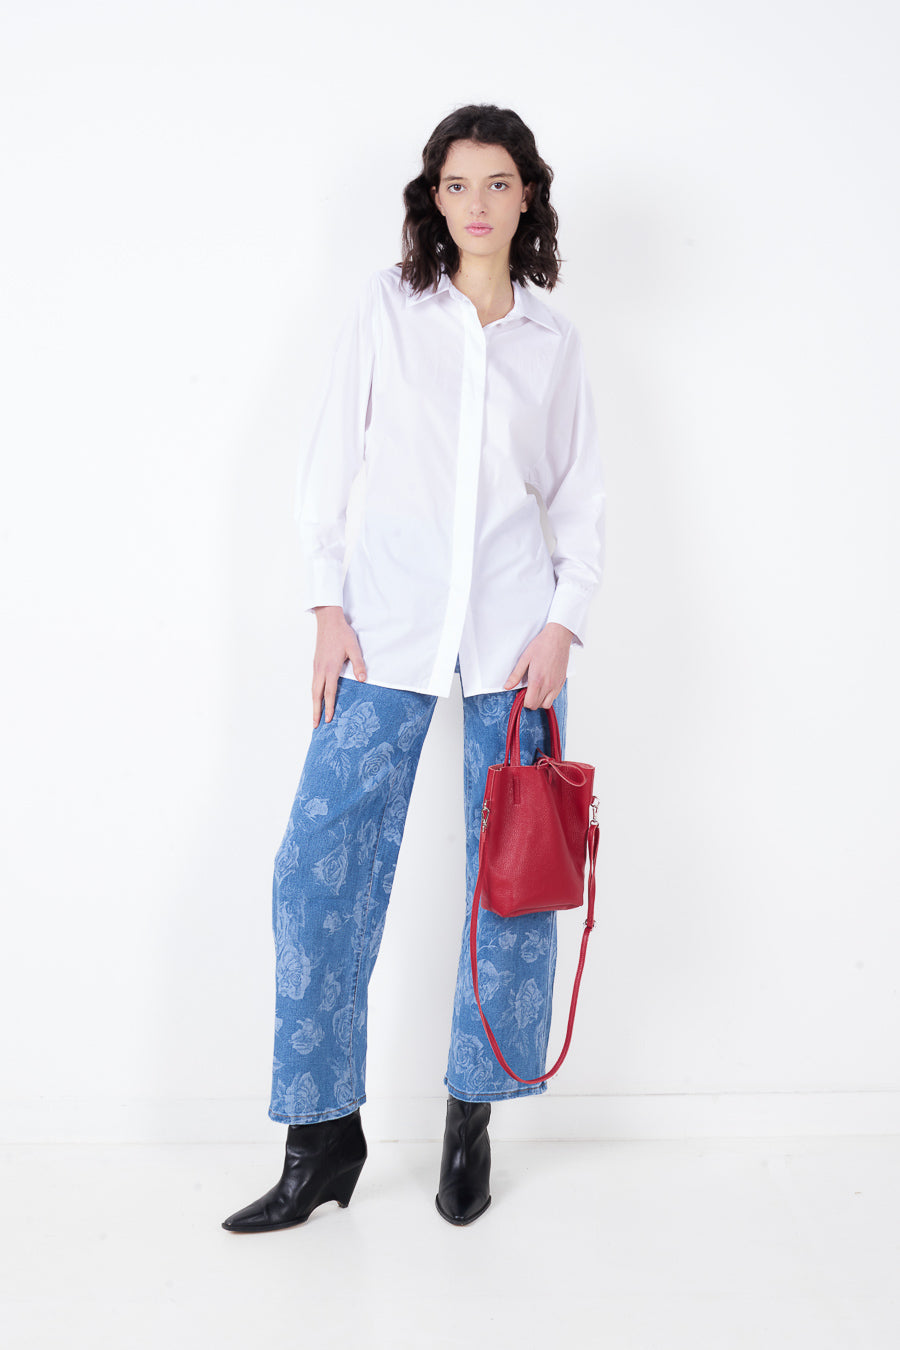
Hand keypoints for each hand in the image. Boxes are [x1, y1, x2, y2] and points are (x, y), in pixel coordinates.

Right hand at [311, 606, 366, 726]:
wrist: (328, 620)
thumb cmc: (342, 634)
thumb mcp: (354, 648)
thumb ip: (358, 665)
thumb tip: (363, 680)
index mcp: (330, 668)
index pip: (329, 692)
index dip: (329, 707)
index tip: (328, 719)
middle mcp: (321, 669)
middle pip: (316, 695)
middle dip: (315, 711)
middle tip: (315, 725)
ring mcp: (317, 666)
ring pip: (313, 689)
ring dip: (313, 703)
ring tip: (314, 714)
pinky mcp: (316, 662)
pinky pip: (313, 682)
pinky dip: (314, 693)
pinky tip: (317, 696)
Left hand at [504, 622, 573, 709]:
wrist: (558, 638)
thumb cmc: (541, 646)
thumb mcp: (524, 659)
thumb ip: (516, 675)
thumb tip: (507, 687)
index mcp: (537, 680)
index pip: (530, 703)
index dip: (523, 701)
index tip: (521, 693)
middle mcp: (548, 685)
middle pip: (537, 705)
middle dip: (530, 701)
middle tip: (527, 690)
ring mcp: (557, 684)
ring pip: (547, 704)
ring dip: (540, 700)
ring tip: (535, 689)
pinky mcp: (562, 681)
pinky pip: (555, 696)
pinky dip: (548, 695)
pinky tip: (544, 685)